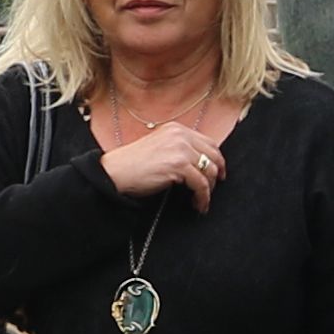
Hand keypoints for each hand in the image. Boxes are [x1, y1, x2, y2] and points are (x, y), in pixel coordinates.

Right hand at [96, 119, 229, 205]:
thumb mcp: (160, 148)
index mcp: (176, 129)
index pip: (208, 141)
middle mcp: (180, 135)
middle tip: (215, 187)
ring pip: (209, 171)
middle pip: (213, 155)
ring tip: (202, 201)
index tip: (218, 172)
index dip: (216, 158)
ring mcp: (180, 149)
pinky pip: (201, 184)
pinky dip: (203, 197)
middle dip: (216, 173)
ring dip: (208, 189)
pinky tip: (198, 205)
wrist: (115, 172)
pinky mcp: (179, 165)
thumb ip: (179, 149)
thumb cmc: (133, 165)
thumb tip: (200, 163)